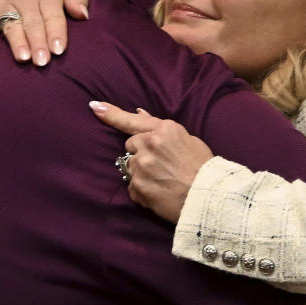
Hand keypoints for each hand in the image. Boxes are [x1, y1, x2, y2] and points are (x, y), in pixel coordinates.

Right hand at [0, 0, 88, 64]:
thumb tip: (84, 15)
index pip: (52, 15)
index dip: (56, 32)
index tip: (59, 49)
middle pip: (32, 23)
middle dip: (38, 42)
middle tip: (42, 61)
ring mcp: (4, 4)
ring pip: (11, 25)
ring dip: (17, 42)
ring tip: (23, 58)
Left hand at [90, 101, 213, 222]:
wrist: (210, 197)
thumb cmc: (204, 168)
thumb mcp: (188, 140)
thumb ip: (162, 128)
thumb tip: (139, 114)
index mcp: (163, 130)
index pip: (131, 120)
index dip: (110, 113)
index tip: (95, 107)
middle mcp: (148, 144)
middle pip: (131, 145)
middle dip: (141, 152)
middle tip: (160, 164)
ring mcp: (141, 166)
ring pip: (131, 166)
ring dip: (142, 172)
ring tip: (163, 181)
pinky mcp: (137, 186)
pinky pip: (133, 186)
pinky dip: (143, 190)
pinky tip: (160, 192)